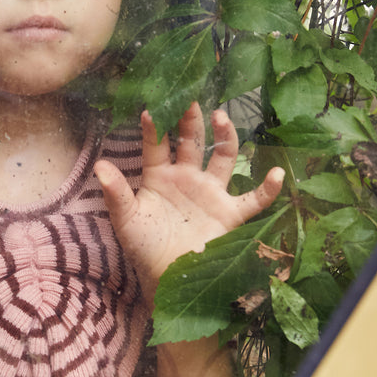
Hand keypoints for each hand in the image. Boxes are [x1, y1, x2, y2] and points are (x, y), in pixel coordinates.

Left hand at [94, 104, 283, 298]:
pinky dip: (268, 188)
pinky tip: (276, 173)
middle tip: (190, 98)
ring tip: (222, 116)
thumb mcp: (126, 219)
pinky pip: (254, 199)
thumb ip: (116, 193)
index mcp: (160, 177)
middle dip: (191, 120)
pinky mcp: (230, 213)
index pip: (157, 146)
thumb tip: (100, 166)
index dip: (155, 128)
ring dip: (226, 137)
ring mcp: (211, 193)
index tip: (152, 108)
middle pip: (192, 142)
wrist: (167, 279)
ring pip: (223, 157)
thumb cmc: (144, 247)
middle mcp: (188, 178)